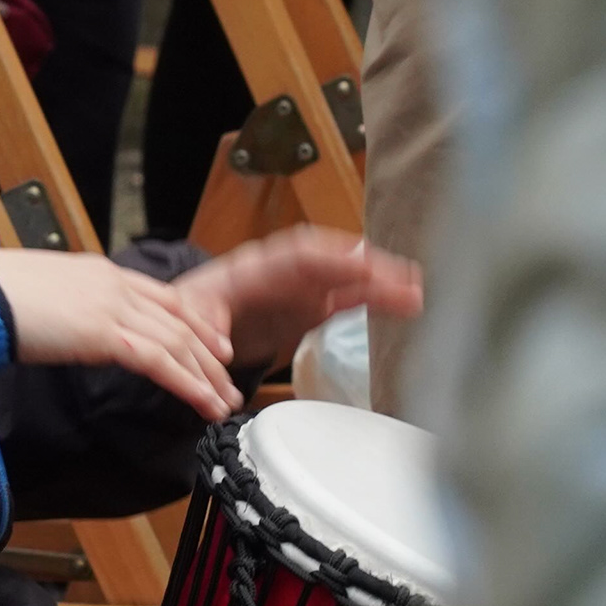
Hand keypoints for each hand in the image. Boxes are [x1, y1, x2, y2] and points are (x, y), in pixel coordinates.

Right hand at [0, 246, 243, 420]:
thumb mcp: (42, 297)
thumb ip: (69, 309)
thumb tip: (73, 329)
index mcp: (100, 272)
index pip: (162, 296)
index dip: (193, 320)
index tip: (212, 342)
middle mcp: (114, 284)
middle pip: (179, 320)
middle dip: (208, 354)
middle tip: (228, 379)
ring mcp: (113, 306)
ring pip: (177, 342)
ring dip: (206, 375)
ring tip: (223, 402)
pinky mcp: (106, 334)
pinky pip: (161, 362)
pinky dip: (189, 384)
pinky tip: (204, 403)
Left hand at [172, 229, 423, 371]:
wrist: (191, 320)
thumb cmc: (190, 312)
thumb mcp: (188, 317)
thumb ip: (204, 327)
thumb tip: (218, 349)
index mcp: (253, 266)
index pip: (297, 256)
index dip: (331, 260)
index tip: (360, 266)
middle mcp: (284, 269)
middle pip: (333, 260)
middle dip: (368, 266)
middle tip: (405, 279)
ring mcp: (302, 285)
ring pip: (348, 277)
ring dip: (382, 282)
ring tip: (416, 292)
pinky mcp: (314, 304)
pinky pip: (350, 295)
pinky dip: (377, 297)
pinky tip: (405, 301)